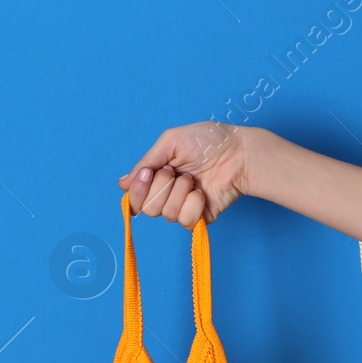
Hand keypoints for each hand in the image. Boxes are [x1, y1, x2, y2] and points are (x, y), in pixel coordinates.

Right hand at [117, 122, 254, 226]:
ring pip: (166, 214)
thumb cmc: (209, 141)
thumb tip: (122, 184)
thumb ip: (145, 162)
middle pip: (147, 208)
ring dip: (180, 192)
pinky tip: (202, 192)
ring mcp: (183, 207)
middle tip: (178, 172)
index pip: (134, 197)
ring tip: (194, 179)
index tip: (149, 173)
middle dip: (162, 187)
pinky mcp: (199, 218)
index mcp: (157, 177)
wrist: (239, 153)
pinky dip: (193, 205)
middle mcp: (167, 194)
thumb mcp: (170, 141)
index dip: (138, 189)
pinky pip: (184, 221)